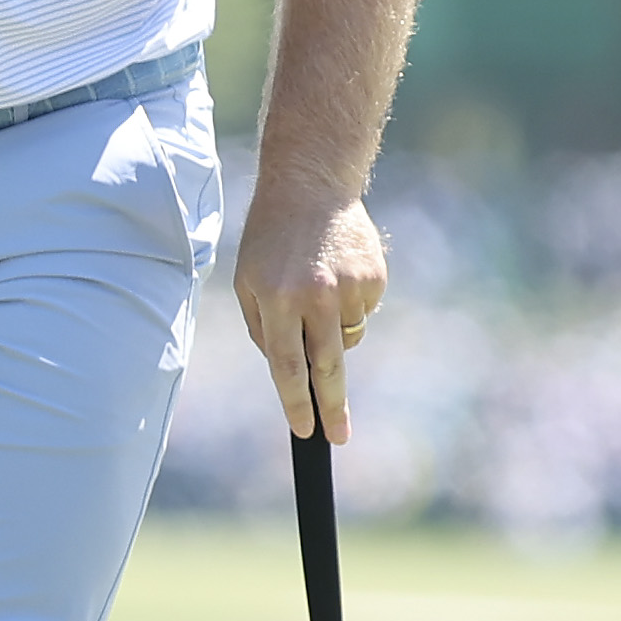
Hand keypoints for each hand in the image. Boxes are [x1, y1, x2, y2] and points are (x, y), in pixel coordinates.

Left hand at [234, 183, 387, 442]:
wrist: (312, 184)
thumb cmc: (271, 237)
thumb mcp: (247, 279)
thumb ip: (263, 328)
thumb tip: (290, 370)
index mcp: (276, 298)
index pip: (286, 365)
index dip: (296, 403)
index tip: (305, 431)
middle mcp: (314, 295)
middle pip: (327, 367)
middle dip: (332, 407)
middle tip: (338, 436)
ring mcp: (349, 286)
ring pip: (348, 338)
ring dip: (333, 330)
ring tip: (319, 288)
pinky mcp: (373, 277)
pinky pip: (364, 312)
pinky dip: (351, 304)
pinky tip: (338, 272)